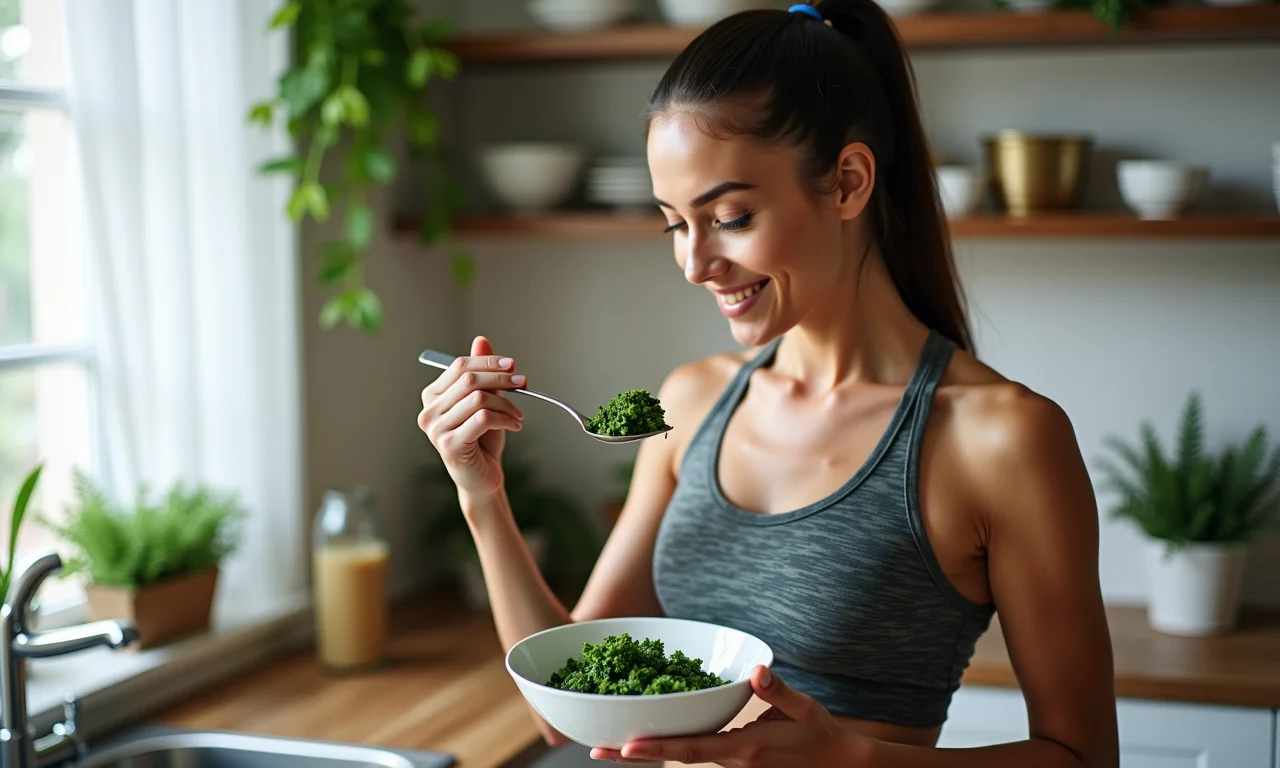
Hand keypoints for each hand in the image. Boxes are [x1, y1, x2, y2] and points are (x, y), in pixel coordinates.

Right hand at [418, 335, 524, 497]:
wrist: (481, 477)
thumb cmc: (482, 440)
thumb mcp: (484, 401)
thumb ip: (481, 373)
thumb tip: (481, 341)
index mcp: (432, 396)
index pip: (459, 366)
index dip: (488, 362)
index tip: (512, 365)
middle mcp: (428, 411)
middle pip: (469, 380)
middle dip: (502, 379)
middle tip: (523, 383)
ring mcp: (436, 429)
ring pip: (479, 399)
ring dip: (507, 404)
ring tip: (518, 414)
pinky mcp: (450, 445)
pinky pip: (483, 419)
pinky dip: (505, 419)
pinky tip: (514, 425)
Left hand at [589, 667, 869, 765]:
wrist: (839, 765)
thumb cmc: (822, 736)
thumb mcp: (804, 708)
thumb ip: (779, 690)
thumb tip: (757, 671)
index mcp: (743, 748)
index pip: (692, 750)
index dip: (658, 749)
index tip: (626, 748)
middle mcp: (731, 761)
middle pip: (675, 756)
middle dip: (635, 754)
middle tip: (595, 749)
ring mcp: (731, 765)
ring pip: (682, 756)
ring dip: (648, 752)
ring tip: (610, 744)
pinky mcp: (734, 762)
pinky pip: (696, 753)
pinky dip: (669, 747)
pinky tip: (647, 740)